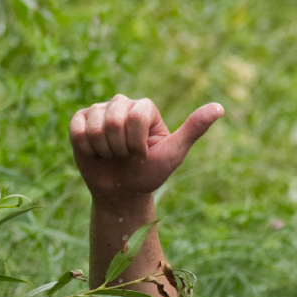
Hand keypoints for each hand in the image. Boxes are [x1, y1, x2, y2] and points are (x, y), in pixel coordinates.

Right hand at [69, 95, 223, 203]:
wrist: (122, 192)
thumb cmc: (150, 173)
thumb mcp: (174, 152)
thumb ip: (194, 129)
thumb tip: (219, 107)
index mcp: (146, 108)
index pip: (136, 115)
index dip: (137, 141)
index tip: (143, 154)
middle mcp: (122, 104)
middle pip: (114, 118)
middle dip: (120, 147)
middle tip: (126, 156)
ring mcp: (99, 110)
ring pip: (95, 124)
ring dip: (104, 149)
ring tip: (112, 156)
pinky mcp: (79, 120)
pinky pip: (77, 130)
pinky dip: (87, 148)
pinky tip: (96, 153)